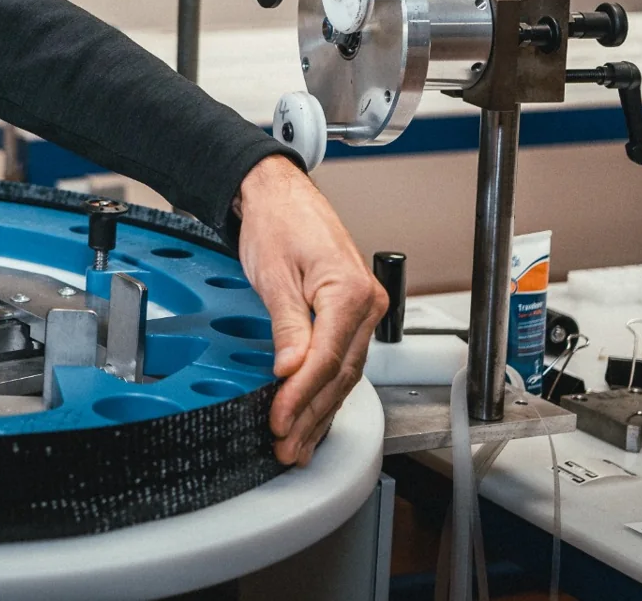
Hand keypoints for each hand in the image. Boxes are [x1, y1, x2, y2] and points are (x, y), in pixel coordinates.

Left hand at [233, 156, 385, 465]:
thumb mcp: (274, 273)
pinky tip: (313, 417)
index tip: (279, 418)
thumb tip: (291, 369)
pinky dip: (325, 393)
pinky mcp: (351, 316)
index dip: (301, 395)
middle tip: (286, 446)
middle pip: (340, 375)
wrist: (279, 194)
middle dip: (311, 415)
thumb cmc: (278, 221)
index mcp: (351, 291)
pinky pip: (342, 363)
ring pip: (344, 376)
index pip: (328, 358)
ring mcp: (363, 313)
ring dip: (319, 413)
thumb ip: (288, 325)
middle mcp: (367, 306)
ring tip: (296, 444)